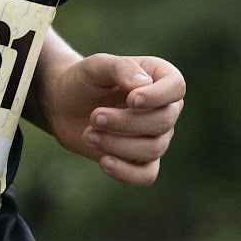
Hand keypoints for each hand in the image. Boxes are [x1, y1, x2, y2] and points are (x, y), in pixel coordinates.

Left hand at [37, 51, 183, 185]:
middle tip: (94, 116)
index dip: (158, 96)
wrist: (63, 106)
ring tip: (88, 134)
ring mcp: (156, 136)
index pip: (176, 86)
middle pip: (163, 121)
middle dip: (126, 122)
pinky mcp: (141, 160)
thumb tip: (143, 85)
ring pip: (153, 149)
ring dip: (118, 144)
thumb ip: (120, 68)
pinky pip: (147, 175)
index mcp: (159, 77)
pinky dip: (126, 172)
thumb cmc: (84, 81)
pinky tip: (104, 162)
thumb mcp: (96, 66)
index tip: (131, 99)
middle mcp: (164, 107)